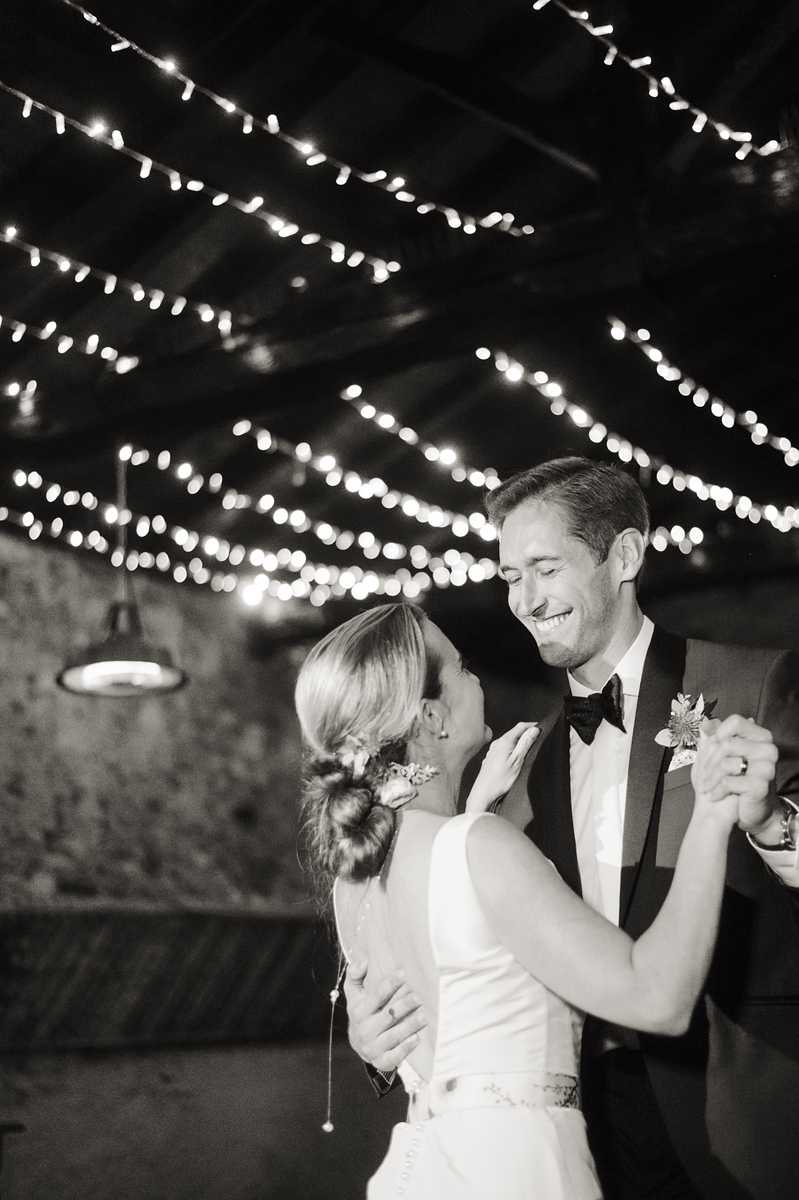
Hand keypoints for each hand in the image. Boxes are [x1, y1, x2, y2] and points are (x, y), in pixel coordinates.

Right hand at [343, 959, 425, 1072]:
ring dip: (409, 1025)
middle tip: (418, 997)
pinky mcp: (382, 1060)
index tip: (403, 973)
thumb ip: (355, 974)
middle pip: (388, 1015)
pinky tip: (417, 1038)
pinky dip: (406, 1048)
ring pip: (394, 1035)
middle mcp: (365, 1029)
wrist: (358, 1044)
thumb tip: (363, 960)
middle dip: (404, 1005)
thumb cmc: (362, 1012)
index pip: (376, 996)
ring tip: (423, 1016)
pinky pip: (394, 1056)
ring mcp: (373, 1046)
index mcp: (359, 1010)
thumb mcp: (354, 993)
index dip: (390, 984)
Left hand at [466, 722, 539, 812]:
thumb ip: (525, 744)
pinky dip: (512, 748)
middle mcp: (497, 744)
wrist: (483, 793)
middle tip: (538, 736)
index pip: (520, 726)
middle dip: (526, 732)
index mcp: (504, 741)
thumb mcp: (517, 761)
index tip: (541, 727)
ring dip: (519, 741)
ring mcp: (493, 751)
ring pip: (509, 740)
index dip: (532, 725)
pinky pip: (504, 748)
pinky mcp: (491, 759)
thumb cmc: (499, 780)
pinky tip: (515, 757)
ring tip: (529, 746)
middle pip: (514, 732)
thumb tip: (534, 730)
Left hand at [691, 715, 776, 831]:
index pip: (736, 722)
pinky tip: (714, 796)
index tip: (709, 747)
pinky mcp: (760, 785)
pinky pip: (728, 782)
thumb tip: (704, 725)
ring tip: (705, 787)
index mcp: (761, 738)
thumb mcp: (722, 760)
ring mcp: (766, 767)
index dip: (718, 733)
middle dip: (707, 762)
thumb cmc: (735, 783)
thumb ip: (714, 740)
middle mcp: (767, 749)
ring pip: (726, 763)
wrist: (750, 812)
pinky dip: (717, 790)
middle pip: (726, 744)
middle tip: (701, 776)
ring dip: (709, 778)